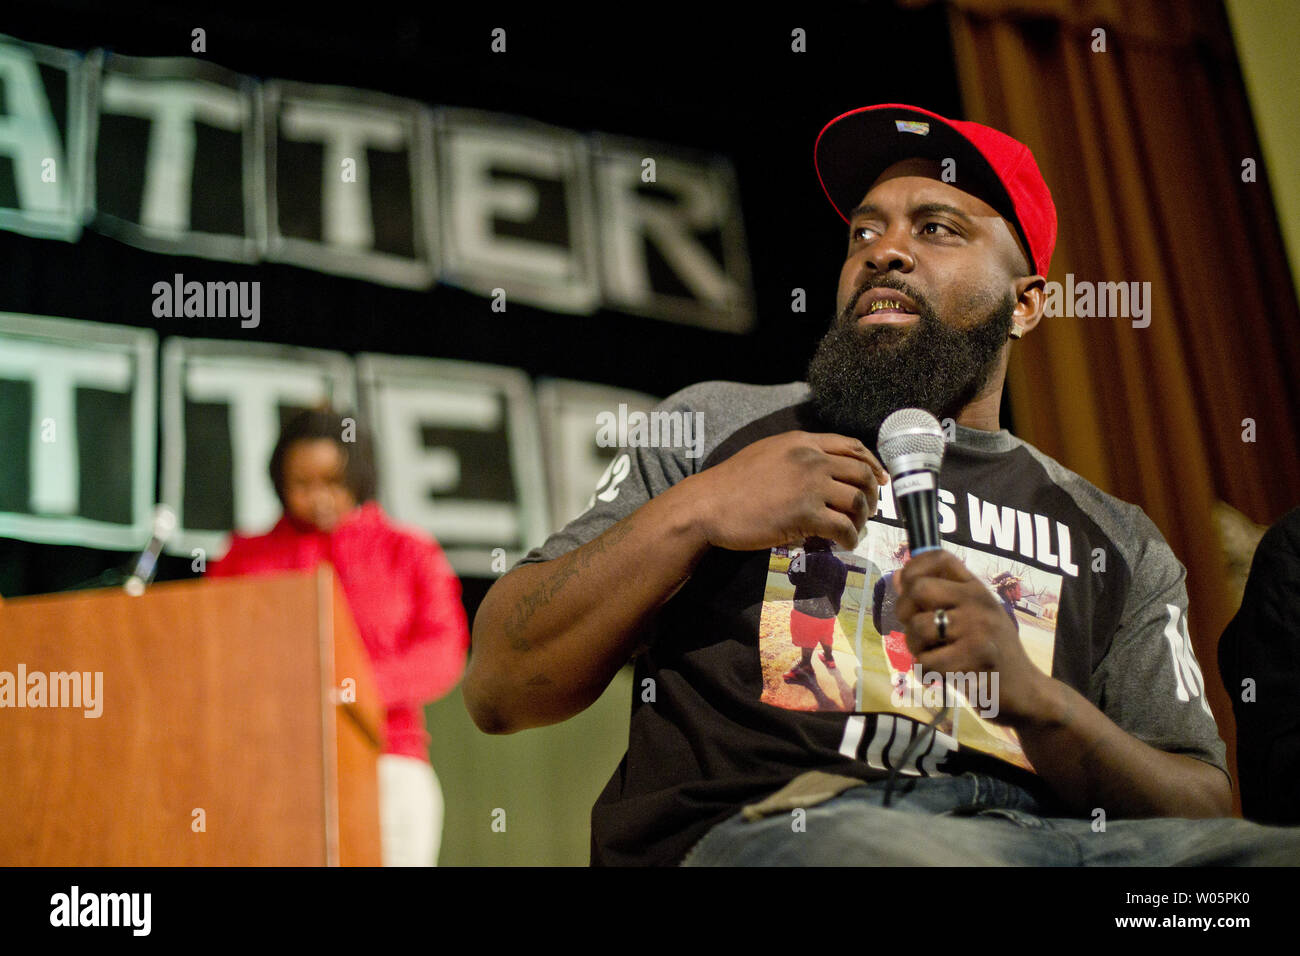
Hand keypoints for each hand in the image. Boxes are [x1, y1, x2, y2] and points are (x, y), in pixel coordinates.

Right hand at [685, 431, 887, 551]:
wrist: (709, 505)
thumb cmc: (732, 483)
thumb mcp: (768, 454)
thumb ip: (797, 456)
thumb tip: (822, 471)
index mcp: (802, 442)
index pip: (851, 446)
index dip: (872, 463)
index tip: (879, 479)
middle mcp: (811, 460)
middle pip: (861, 473)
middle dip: (871, 494)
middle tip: (867, 510)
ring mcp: (810, 487)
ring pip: (857, 501)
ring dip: (861, 519)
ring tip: (852, 530)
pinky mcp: (806, 515)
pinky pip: (843, 527)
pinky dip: (849, 539)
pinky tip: (843, 544)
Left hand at [895, 549, 1061, 728]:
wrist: (1025, 693)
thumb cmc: (990, 655)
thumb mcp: (970, 618)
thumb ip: (937, 598)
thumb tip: (899, 577)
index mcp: (976, 589)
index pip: (938, 557)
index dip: (912, 569)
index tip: (907, 590)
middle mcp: (979, 601)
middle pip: (918, 589)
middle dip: (905, 613)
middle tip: (917, 633)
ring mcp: (979, 628)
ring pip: (918, 628)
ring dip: (916, 649)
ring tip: (933, 657)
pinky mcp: (976, 657)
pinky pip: (926, 662)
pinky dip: (925, 674)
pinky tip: (941, 677)